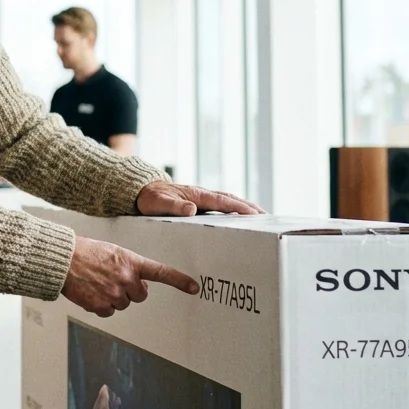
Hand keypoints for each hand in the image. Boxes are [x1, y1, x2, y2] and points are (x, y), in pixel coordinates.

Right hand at [62, 236, 198, 317]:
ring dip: (114, 297)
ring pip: (124, 304)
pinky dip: (101, 305)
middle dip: (131, 290)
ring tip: (97, 283)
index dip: (179, 281)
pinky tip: (91, 292)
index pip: (160, 272)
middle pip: (140, 295)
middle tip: (113, 279)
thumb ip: (129, 266)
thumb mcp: (113, 252)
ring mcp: (114, 293)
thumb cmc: (86, 252)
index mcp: (130, 262)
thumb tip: (137, 285)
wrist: (63, 260)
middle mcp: (126, 279)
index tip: (194, 287)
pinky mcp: (101, 306)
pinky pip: (109, 312)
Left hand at [136, 181, 264, 216]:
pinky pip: (220, 204)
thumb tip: (192, 209)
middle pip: (230, 199)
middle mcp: (202, 194)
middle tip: (267, 216)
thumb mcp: (159, 203)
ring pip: (227, 200)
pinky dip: (232, 208)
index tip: (256, 214)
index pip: (223, 201)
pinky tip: (237, 217)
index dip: (240, 207)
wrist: (141, 191)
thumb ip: (174, 207)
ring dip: (243, 207)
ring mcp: (201, 197)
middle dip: (249, 206)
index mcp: (196, 195)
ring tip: (259, 216)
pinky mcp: (198, 202)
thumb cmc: (149, 198)